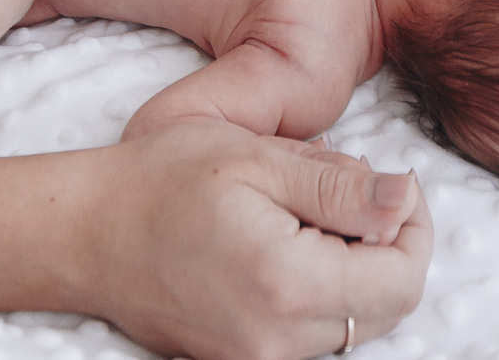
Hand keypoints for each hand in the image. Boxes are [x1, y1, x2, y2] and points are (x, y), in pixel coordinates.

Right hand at [86, 121, 430, 359]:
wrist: (83, 233)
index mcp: (289, 284)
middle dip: (387, 248)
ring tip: (307, 214)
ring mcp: (256, 359)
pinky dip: (318, 292)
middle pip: (384, 309)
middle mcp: (278, 340)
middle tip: (351, 191)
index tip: (392, 186)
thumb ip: (339, 187)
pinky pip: (309, 336)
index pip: (403, 281)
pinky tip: (286, 244)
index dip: (415, 229)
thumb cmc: (161, 181)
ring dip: (353, 270)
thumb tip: (404, 198)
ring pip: (352, 325)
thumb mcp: (256, 159)